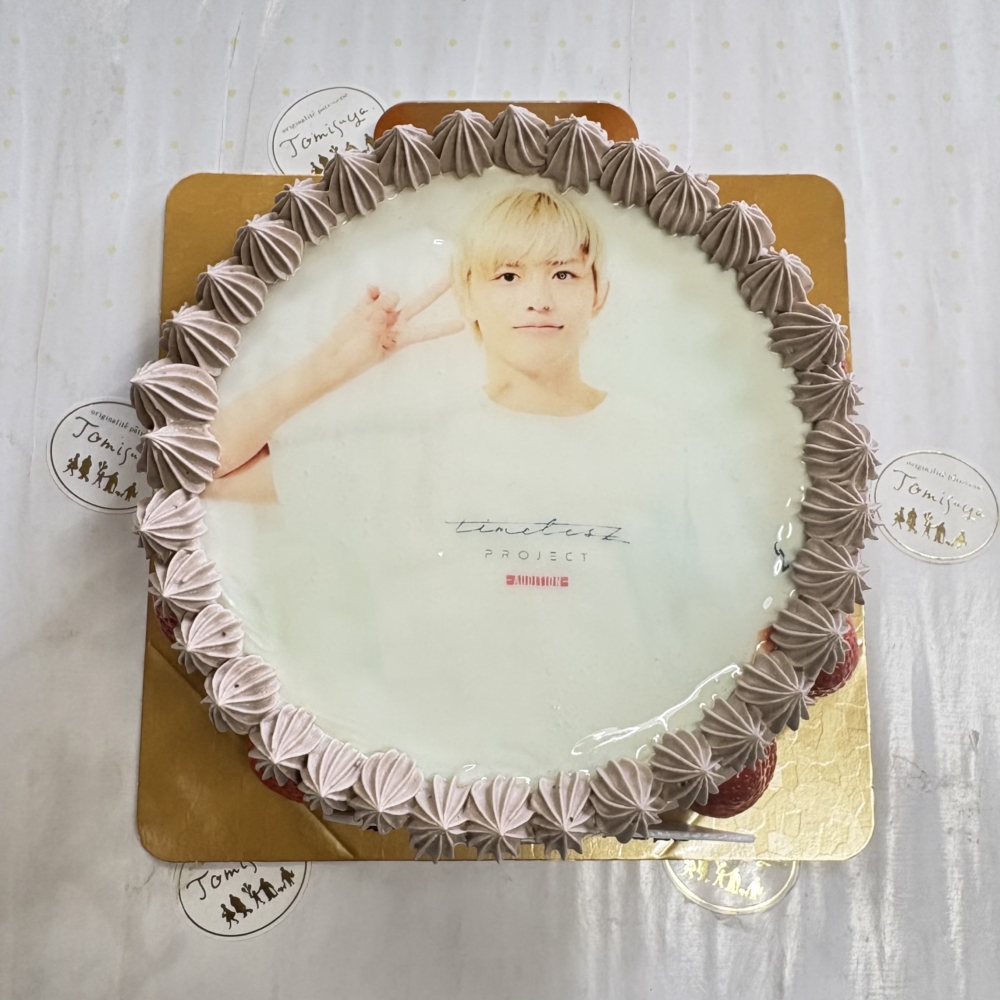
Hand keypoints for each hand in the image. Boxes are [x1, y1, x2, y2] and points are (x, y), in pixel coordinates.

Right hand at [321, 278, 463, 382]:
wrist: (334, 357)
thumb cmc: (355, 358)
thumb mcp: (372, 341)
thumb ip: (382, 316)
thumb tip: (392, 293)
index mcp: (401, 339)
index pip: (427, 332)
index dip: (443, 328)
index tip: (462, 325)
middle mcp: (395, 324)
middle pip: (420, 305)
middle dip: (435, 292)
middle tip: (451, 278)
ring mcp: (381, 313)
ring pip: (392, 297)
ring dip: (384, 301)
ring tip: (372, 314)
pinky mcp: (366, 306)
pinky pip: (375, 292)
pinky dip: (373, 292)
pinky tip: (370, 292)